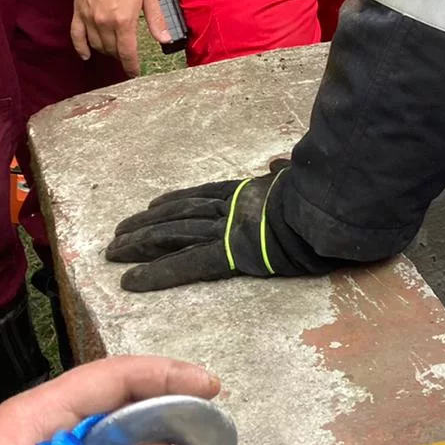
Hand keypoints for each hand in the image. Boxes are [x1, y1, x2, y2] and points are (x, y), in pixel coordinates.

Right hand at [72, 0, 168, 77]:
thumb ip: (156, 20)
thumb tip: (165, 39)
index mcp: (124, 20)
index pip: (127, 52)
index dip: (131, 66)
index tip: (134, 72)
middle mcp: (105, 23)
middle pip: (112, 50)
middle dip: (120, 55)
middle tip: (127, 53)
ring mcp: (89, 18)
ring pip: (96, 45)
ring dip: (105, 50)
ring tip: (113, 48)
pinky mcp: (78, 12)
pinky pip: (76, 36)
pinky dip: (80, 48)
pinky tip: (86, 55)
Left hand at [106, 161, 334, 291]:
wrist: (331, 208)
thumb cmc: (323, 194)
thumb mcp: (300, 177)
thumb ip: (285, 173)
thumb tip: (278, 163)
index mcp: (248, 192)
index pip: (202, 197)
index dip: (174, 202)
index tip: (152, 206)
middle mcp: (231, 208)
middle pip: (179, 214)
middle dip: (146, 224)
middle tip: (117, 234)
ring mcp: (227, 229)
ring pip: (174, 234)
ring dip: (140, 243)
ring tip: (113, 252)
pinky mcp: (230, 254)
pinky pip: (187, 264)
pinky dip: (158, 273)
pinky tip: (132, 281)